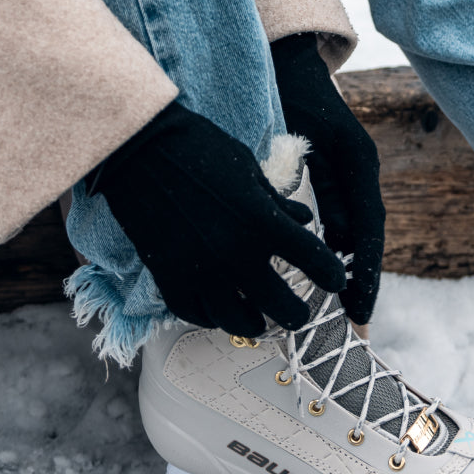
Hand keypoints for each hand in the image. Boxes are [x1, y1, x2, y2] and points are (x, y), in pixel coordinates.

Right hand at [91, 101, 346, 337]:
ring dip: (255, 325)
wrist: (138, 149)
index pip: (315, 262)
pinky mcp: (168, 278)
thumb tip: (304, 220)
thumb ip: (279, 202)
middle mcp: (235, 254)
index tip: (335, 282)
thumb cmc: (200, 148)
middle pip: (283, 308)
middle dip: (298, 314)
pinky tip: (220, 313)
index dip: (332, 277)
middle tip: (300, 314)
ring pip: (239, 323)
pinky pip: (197, 315)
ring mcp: (200, 272)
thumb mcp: (249, 169)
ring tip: (260, 322)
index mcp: (262, 222)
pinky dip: (212, 318)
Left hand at [271, 33, 385, 324]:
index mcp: (357, 164)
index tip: (358, 308)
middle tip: (356, 325)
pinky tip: (326, 280)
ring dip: (351, 271)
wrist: (286, 58)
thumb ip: (313, 183)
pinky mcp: (336, 176)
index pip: (367, 229)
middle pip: (367, 237)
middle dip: (363, 282)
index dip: (365, 272)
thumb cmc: (285, 90)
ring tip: (345, 313)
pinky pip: (341, 220)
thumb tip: (331, 239)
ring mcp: (350, 174)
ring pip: (355, 232)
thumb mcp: (297, 138)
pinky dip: (336, 251)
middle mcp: (360, 171)